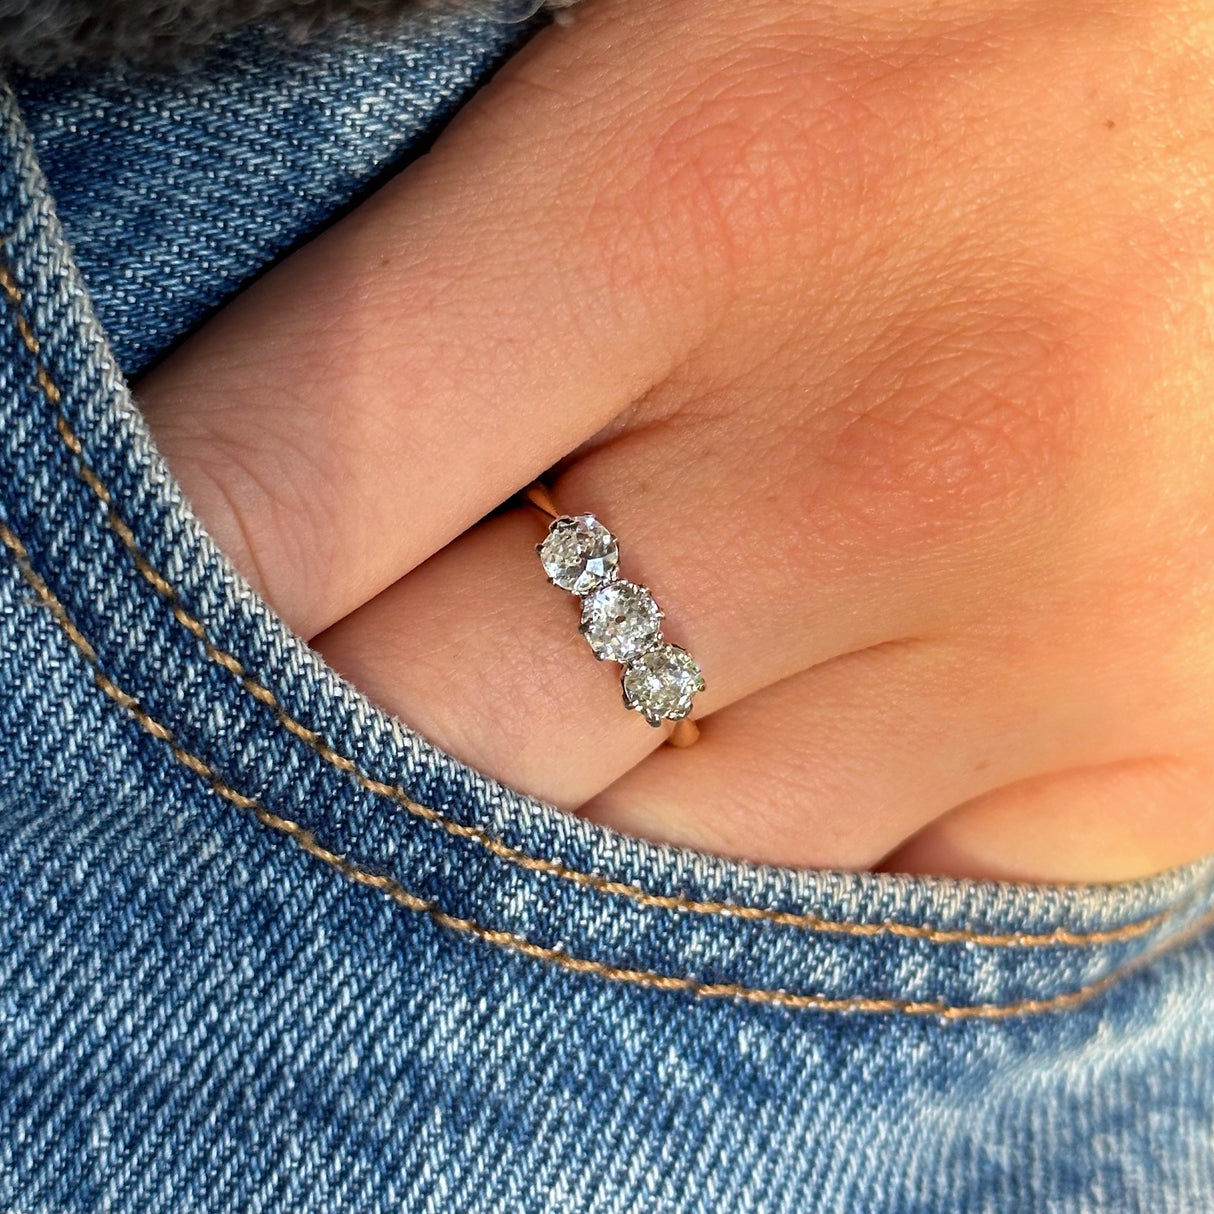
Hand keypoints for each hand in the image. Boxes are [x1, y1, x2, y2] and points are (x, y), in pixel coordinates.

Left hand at [136, 0, 1213, 880]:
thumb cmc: (972, 25)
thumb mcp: (698, 33)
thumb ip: (479, 235)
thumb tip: (276, 466)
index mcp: (704, 193)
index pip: (282, 486)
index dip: (163, 568)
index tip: (109, 599)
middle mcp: (881, 459)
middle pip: (435, 738)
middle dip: (332, 739)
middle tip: (324, 686)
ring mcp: (1038, 643)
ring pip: (647, 869)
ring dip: (555, 811)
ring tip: (571, 701)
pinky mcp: (1156, 755)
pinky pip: (865, 915)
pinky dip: (765, 871)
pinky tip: (767, 752)